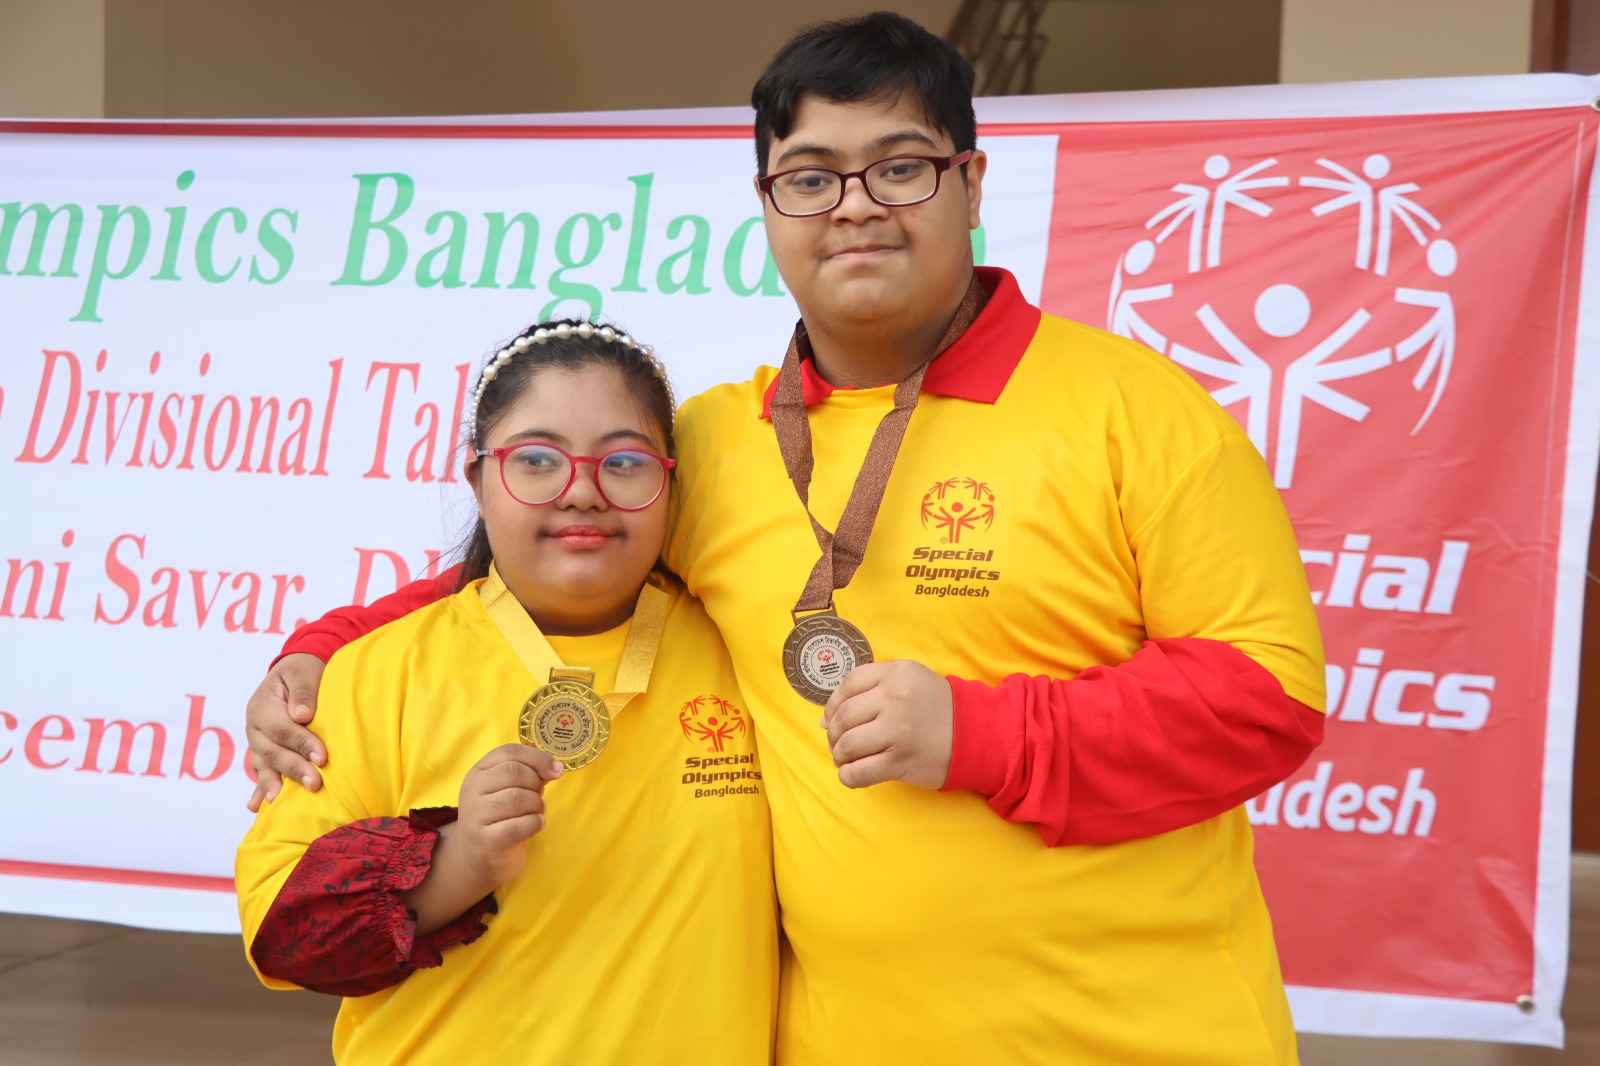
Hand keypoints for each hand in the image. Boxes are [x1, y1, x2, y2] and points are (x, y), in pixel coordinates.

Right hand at [245, 653, 327, 810]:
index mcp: (263, 706)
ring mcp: (256, 742)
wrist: (294, 672)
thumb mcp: (304, 671)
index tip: (323, 758)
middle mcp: (255, 727)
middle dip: (294, 769)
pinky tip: (256, 808)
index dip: (302, 743)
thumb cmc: (303, 671)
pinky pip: (260, 772)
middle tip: (315, 784)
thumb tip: (301, 715)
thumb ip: (303, 692)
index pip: (282, 728)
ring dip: (273, 784)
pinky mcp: (263, 752)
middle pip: (272, 751)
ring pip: (264, 766)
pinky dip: (258, 790)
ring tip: (280, 803)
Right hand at [454, 744, 563, 887]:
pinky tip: (535, 825)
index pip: (509, 751)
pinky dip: (535, 823)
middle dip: (536, 784)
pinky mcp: (486, 840)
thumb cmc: (499, 818)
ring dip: (537, 805)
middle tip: (538, 798)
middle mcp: (472, 790)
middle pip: (514, 773)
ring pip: (518, 798)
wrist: (476, 857)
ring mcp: (476, 815)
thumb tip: (555, 768)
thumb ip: (529, 774)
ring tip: (535, 813)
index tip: (556, 770)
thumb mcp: (507, 790)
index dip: (537, 757)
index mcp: (478, 772)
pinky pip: (520, 825)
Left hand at [822, 660, 953, 789]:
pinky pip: (858, 772)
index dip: (832, 704)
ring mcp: (897, 731)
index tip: (830, 719)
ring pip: (847, 745)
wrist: (977, 734)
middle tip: (838, 743)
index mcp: (897, 674)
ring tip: (845, 758)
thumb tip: (826, 719)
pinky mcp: (900, 761)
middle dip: (834, 734)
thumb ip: (873, 688)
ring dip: (839, 755)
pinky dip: (848, 776)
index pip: (849, 684)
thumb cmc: (938, 708)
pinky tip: (853, 773)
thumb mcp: (911, 680)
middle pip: (844, 717)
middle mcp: (895, 699)